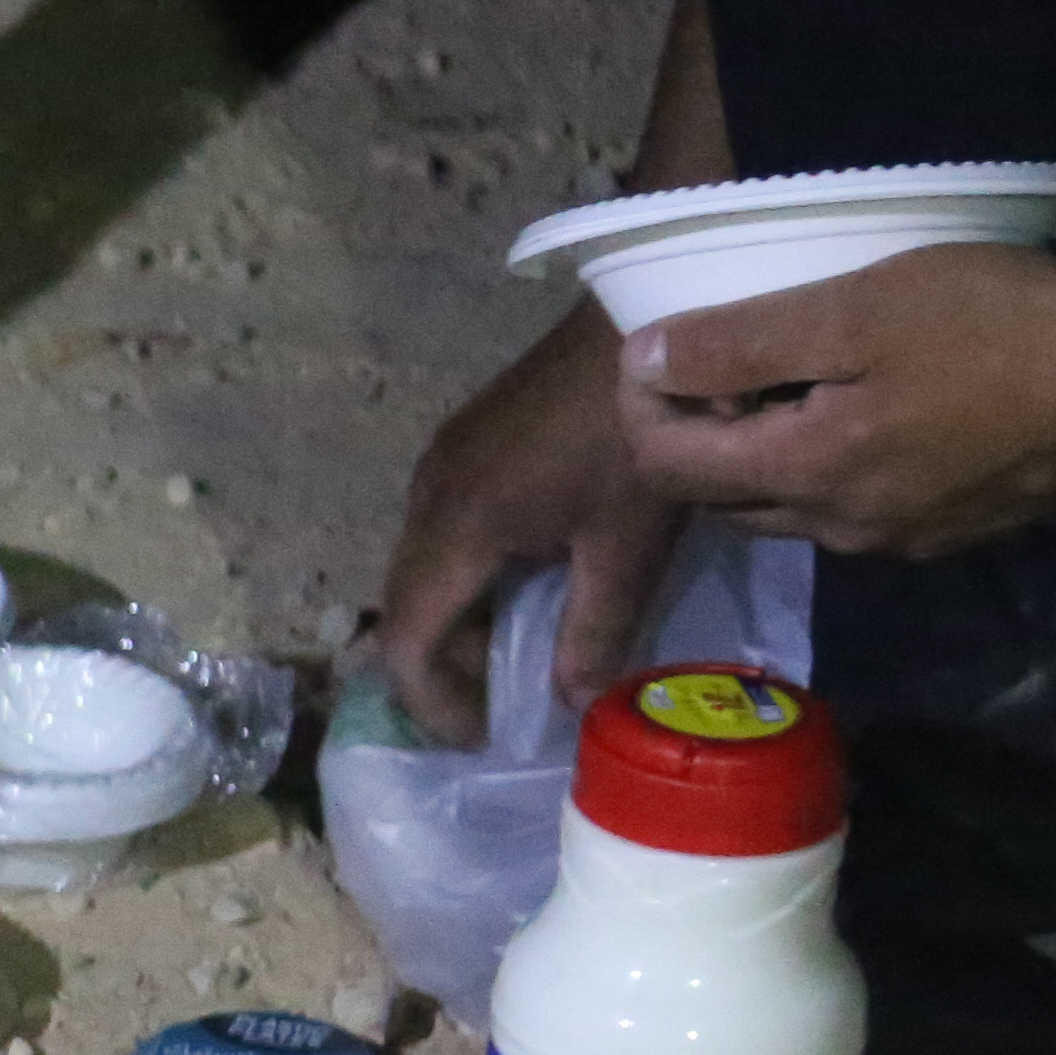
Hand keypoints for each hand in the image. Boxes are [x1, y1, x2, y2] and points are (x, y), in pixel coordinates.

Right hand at [380, 303, 683, 743]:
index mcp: (458, 527)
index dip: (433, 701)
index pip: (410, 637)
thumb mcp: (627, 547)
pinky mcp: (471, 441)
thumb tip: (571, 706)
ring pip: (424, 564)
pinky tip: (524, 585)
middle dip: (442, 665)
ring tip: (513, 654)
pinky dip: (468, 576)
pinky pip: (445, 528)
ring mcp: (445, 461)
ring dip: (456, 618)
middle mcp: (429, 494)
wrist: (648, 316)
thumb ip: (594, 633)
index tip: (477, 738)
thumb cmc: (636, 435)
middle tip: (497, 708)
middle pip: (407, 602)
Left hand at [615, 243, 1055, 559]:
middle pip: (720, 496)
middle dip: (698, 433)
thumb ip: (743, 343)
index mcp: (806, 474)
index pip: (668, 466)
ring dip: (763, 452)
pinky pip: (853, 507)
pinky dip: (829, 464)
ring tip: (799, 375)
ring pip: (787, 506)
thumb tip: (645, 362)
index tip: (663, 348)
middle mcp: (839, 528)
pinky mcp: (945, 533)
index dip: (644, 407)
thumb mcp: (858, 310)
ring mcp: (897, 540)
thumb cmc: (996, 328)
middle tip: (731, 357)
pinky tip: (870, 405)